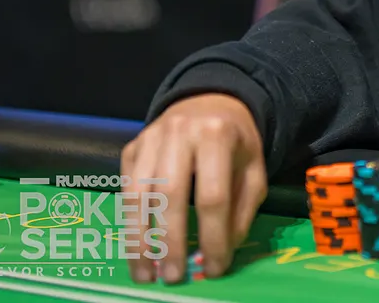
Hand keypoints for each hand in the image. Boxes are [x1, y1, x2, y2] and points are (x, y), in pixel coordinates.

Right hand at [120, 94, 266, 283]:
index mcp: (217, 135)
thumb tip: (223, 250)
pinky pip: (125, 190)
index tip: (213, 268)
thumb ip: (242, 208)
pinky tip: (137, 249)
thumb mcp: (253, 169)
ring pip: (138, 195)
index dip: (213, 236)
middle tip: (174, 276)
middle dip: (171, 241)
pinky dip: (129, 224)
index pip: (213, 195)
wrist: (209, 101)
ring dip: (140, 240)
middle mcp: (180, 132)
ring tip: (147, 273)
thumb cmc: (234, 142)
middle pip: (170, 195)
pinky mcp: (131, 147)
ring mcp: (150, 138)